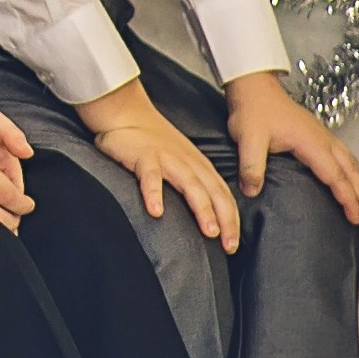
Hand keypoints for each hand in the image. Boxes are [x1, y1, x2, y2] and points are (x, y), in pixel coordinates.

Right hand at [79, 79, 238, 251]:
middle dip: (225, 220)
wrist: (125, 112)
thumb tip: (204, 213)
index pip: (222, 195)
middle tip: (229, 245)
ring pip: (190, 185)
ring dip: (203, 209)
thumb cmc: (151, 140)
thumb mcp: (180, 159)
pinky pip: (150, 176)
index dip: (231, 219)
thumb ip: (192, 181)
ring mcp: (167, 158)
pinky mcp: (144, 156)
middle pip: (213, 193)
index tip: (233, 244)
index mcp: (199, 165)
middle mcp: (188, 162)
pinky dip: (154, 193)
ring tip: (209, 231)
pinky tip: (156, 211)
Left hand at [225, 71, 358, 225]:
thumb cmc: (252, 109)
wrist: (253, 84)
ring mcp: (323, 135)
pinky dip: (353, 172)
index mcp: (311, 142)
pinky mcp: (318, 134)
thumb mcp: (247, 138)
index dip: (346, 198)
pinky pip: (344, 156)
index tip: (354, 217)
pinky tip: (351, 180)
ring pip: (351, 163)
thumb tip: (252, 191)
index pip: (335, 175)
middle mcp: (323, 139)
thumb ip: (251, 165)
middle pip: (351, 171)